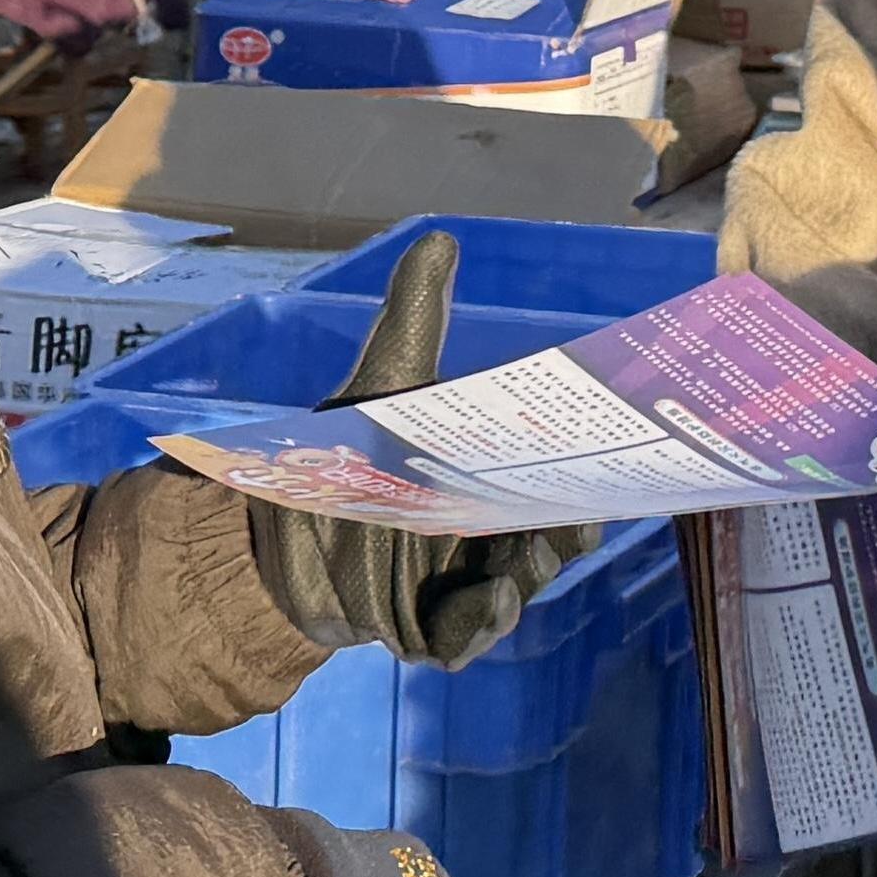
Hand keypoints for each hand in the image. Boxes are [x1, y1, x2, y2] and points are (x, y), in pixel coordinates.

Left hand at [242, 234, 589, 664]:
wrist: (272, 533)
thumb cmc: (345, 453)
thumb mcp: (384, 381)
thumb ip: (415, 315)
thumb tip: (441, 237)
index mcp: (491, 485)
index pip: (555, 484)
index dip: (583, 478)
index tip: (603, 464)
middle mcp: (487, 540)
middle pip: (547, 543)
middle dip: (562, 535)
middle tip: (569, 520)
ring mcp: (458, 590)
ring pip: (514, 591)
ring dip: (524, 579)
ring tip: (513, 567)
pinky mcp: (422, 630)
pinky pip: (464, 639)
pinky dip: (478, 625)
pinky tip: (485, 599)